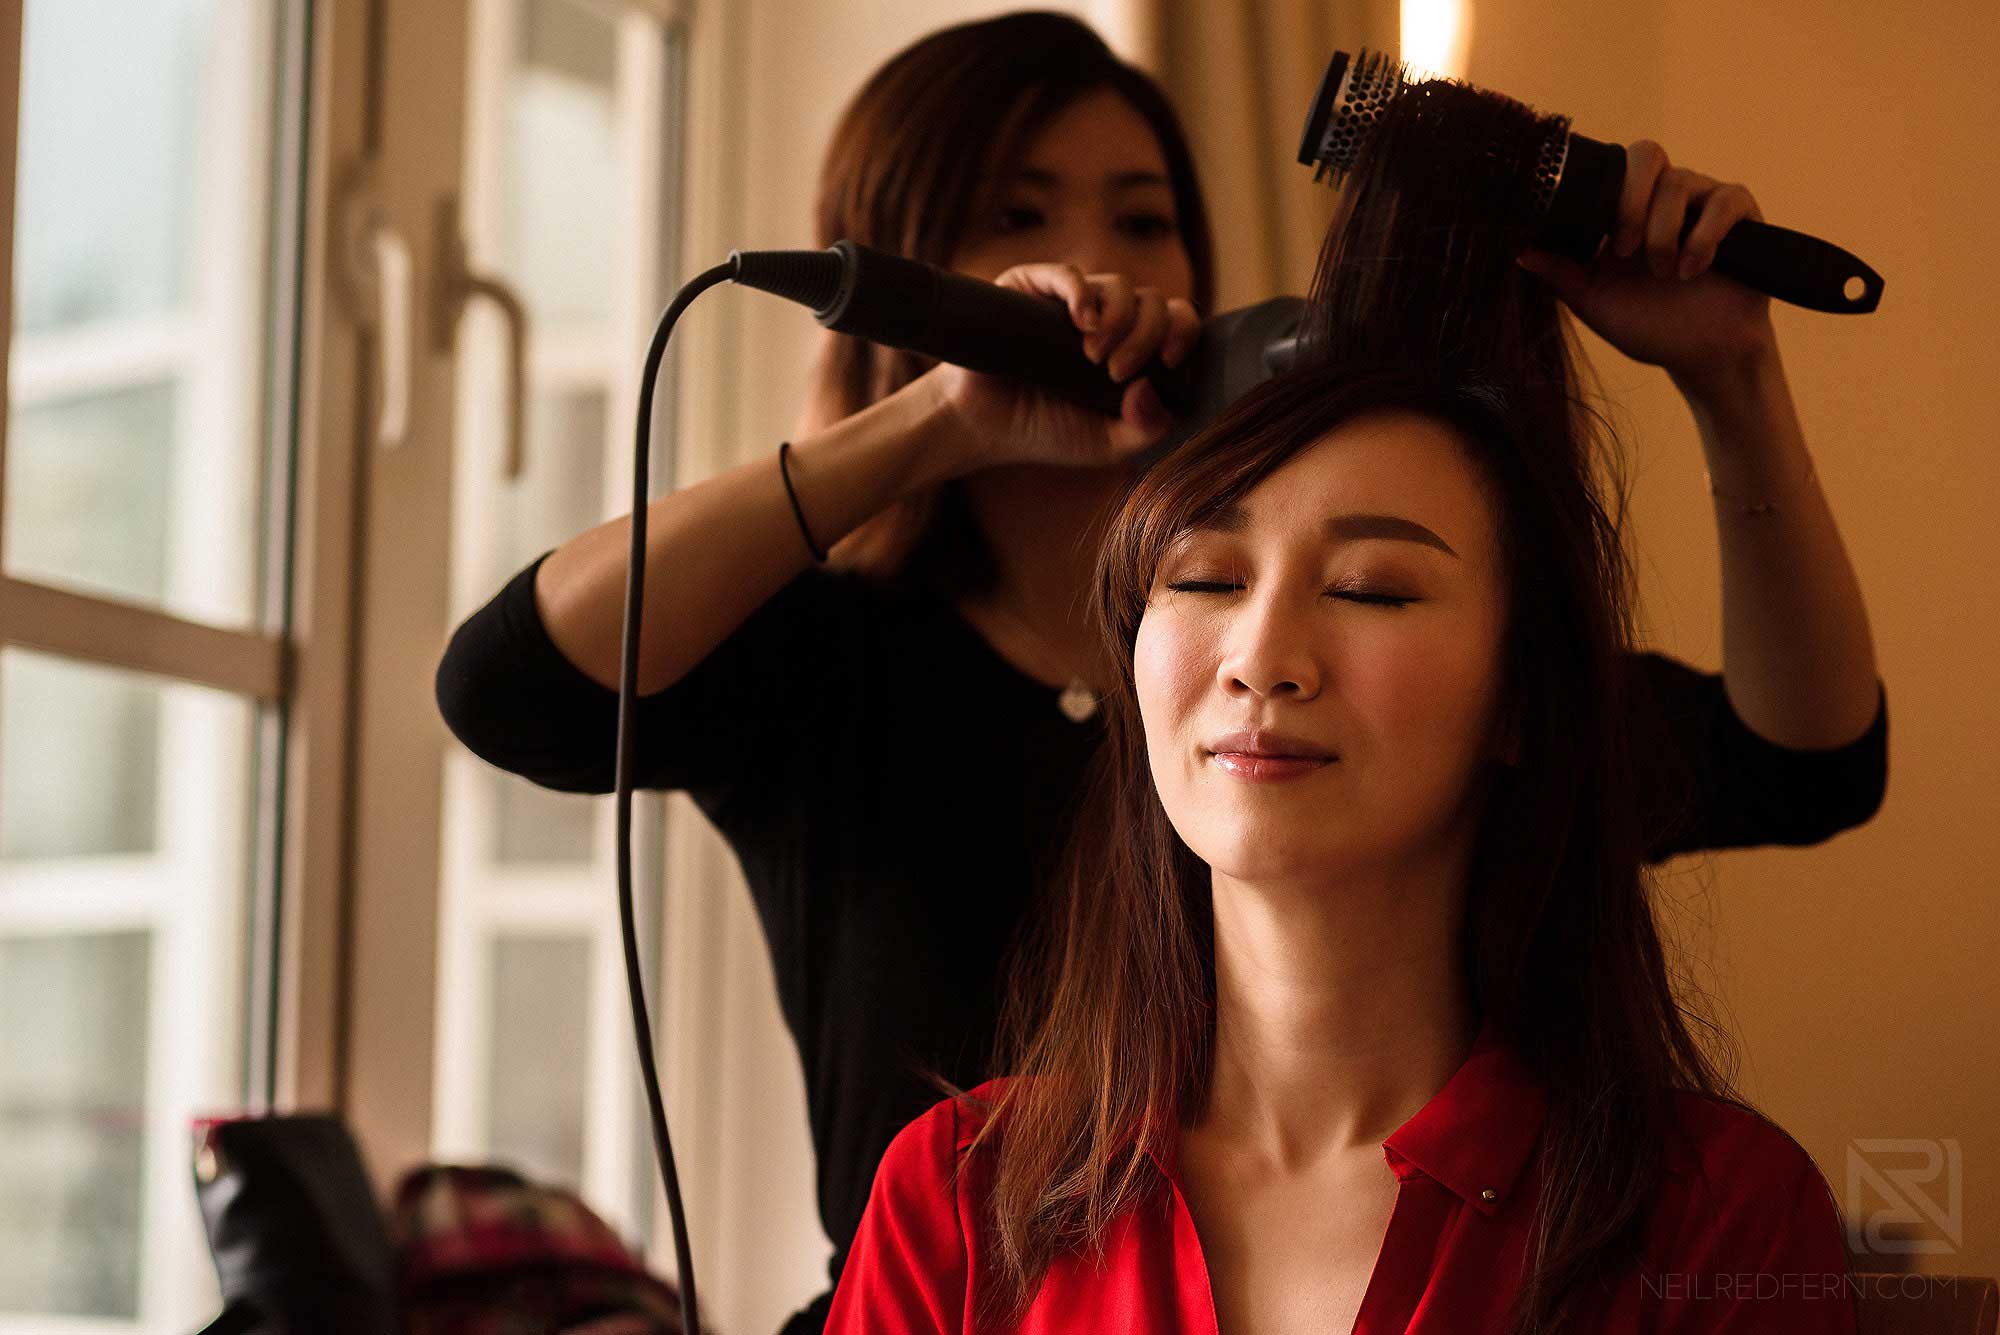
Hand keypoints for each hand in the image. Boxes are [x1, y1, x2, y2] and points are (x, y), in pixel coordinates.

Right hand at [921, 262, 1200, 471]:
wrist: (982, 426)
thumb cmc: (1045, 432)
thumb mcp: (1106, 444)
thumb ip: (1145, 429)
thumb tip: (1151, 387)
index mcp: (1131, 348)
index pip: (1176, 321)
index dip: (1183, 333)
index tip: (1167, 361)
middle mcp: (1107, 318)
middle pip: (1154, 302)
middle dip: (1147, 335)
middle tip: (1116, 372)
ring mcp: (1071, 301)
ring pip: (1120, 286)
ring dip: (1118, 320)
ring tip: (1091, 357)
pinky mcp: (1033, 287)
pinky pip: (1069, 274)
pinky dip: (1083, 293)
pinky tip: (1081, 322)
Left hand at [1515, 140, 1776, 383]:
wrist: (1703, 355)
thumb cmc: (1650, 327)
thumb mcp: (1596, 302)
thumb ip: (1562, 274)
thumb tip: (1519, 251)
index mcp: (1628, 211)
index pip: (1614, 168)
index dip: (1604, 190)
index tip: (1598, 238)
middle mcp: (1666, 197)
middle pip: (1648, 154)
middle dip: (1631, 200)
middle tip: (1625, 250)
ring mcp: (1704, 202)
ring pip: (1680, 182)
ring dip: (1664, 233)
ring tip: (1663, 274)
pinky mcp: (1741, 215)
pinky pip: (1724, 200)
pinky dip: (1705, 236)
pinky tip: (1693, 268)